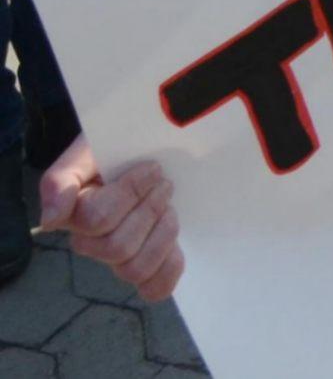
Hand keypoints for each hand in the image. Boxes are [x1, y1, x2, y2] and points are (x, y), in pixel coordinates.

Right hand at [38, 142, 182, 302]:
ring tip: (169, 206)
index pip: (97, 219)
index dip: (130, 192)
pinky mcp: (147, 268)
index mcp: (75, 215)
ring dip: (162, 233)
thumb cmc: (117, 149)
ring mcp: (120, 258)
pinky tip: (177, 244)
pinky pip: (154, 289)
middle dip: (150, 208)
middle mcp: (92, 243)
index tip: (152, 167)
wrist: (148, 150)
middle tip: (164, 183)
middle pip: (117, 248)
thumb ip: (61, 180)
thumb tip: (50, 221)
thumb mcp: (86, 151)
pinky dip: (169, 269)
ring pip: (134, 269)